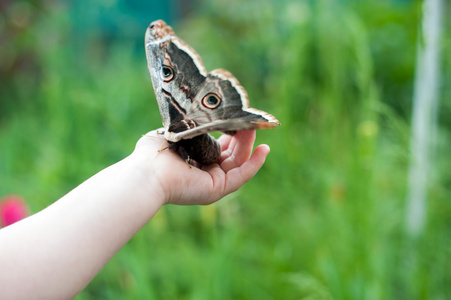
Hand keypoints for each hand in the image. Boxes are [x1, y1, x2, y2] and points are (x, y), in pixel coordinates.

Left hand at [133, 129, 269, 204]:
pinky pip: (242, 176)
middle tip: (249, 120)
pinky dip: (255, 164)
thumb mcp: (176, 132)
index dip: (231, 133)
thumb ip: (191, 125)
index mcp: (195, 159)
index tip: (238, 118)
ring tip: (255, 127)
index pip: (219, 147)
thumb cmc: (153, 152)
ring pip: (239, 162)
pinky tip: (264, 149)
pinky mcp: (217, 189)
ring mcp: (212, 181)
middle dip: (242, 136)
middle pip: (232, 154)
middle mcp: (205, 172)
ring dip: (249, 145)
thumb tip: (200, 111)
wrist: (147, 171)